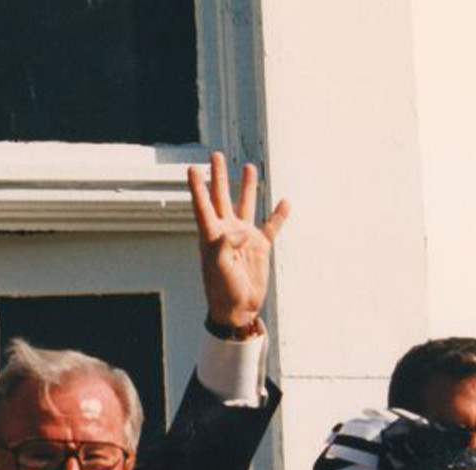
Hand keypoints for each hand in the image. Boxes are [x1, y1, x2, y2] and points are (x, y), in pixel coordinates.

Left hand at [188, 152, 289, 328]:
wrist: (238, 308)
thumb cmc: (222, 290)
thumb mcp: (218, 267)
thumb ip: (224, 245)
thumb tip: (241, 230)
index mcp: (212, 235)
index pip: (203, 206)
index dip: (197, 187)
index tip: (192, 168)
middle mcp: (227, 231)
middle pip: (222, 197)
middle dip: (219, 176)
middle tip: (215, 155)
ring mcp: (244, 237)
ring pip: (246, 204)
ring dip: (247, 186)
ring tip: (248, 166)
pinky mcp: (260, 246)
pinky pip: (271, 226)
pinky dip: (278, 214)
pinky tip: (284, 202)